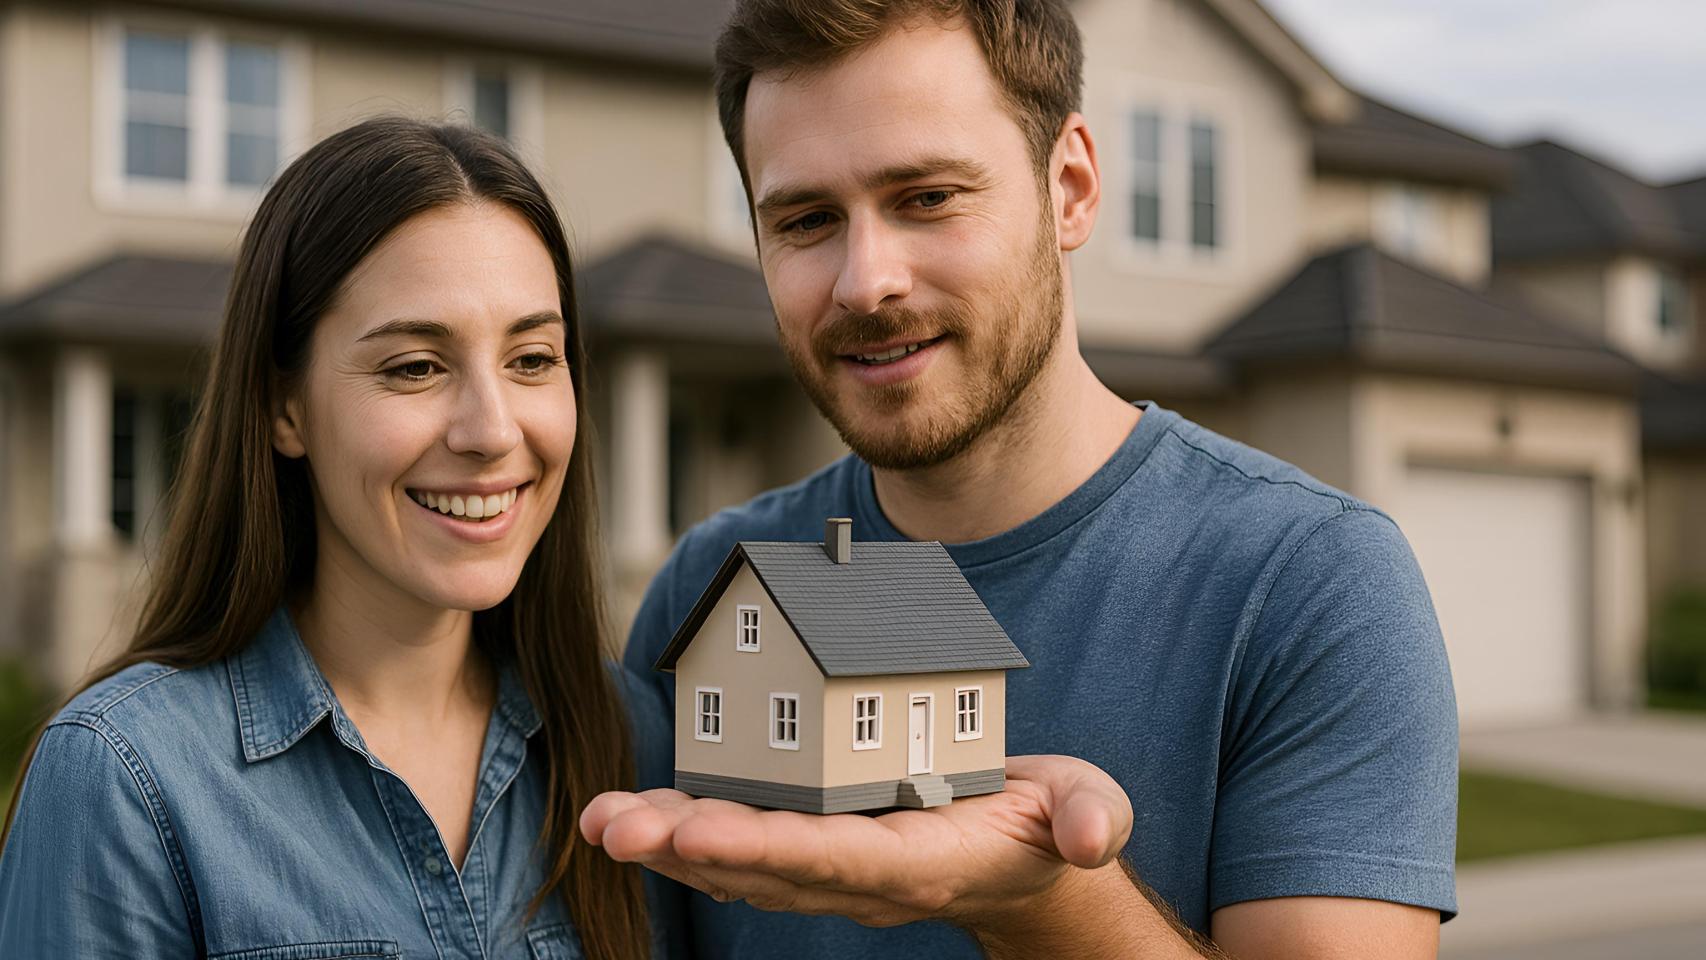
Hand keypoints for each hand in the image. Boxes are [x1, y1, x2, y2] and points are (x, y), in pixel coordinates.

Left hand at [579, 755, 1132, 931]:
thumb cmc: (1050, 825)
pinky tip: (634, 813)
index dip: (767, 846)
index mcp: (920, 861)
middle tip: (614, 826)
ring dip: (668, 842)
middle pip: (765, 868)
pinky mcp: (818, 847)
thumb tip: (1089, 837)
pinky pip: (744, 843)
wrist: (1027, 857)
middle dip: (687, 847)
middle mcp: (863, 876)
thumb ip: (1091, 817)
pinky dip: (686, 831)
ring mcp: (835, 869)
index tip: (700, 830)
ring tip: (600, 819)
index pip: (836, 857)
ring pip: (740, 862)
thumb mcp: (1090, 807)